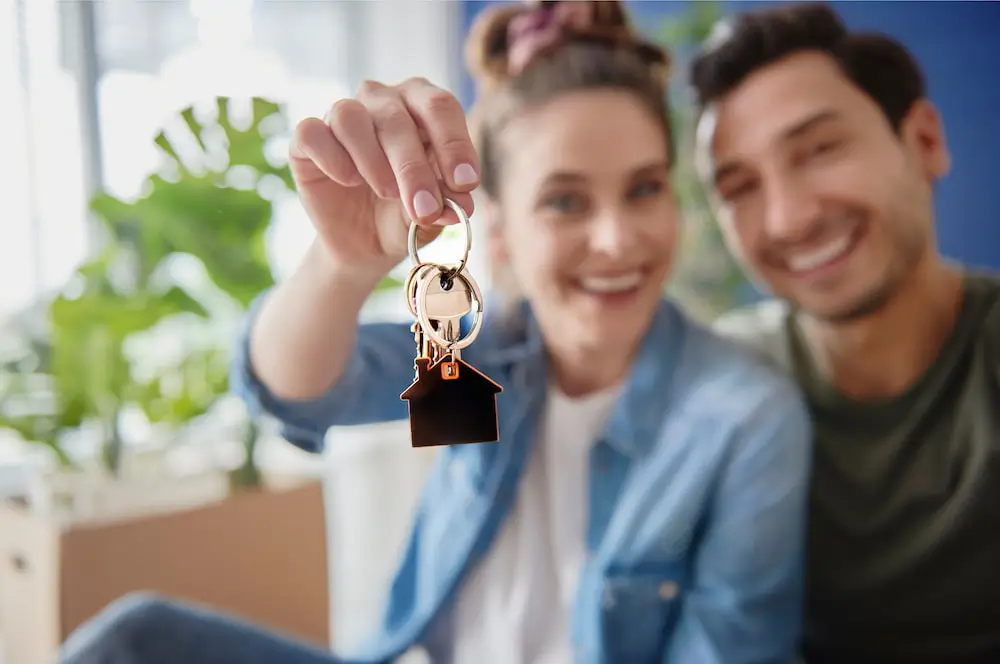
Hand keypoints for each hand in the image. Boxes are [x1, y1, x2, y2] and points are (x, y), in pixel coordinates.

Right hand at [289, 78, 479, 272]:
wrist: (365, 242)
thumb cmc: (405, 214)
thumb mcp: (431, 214)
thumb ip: (445, 203)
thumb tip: (457, 206)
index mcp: (421, 104)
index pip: (441, 107)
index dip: (455, 144)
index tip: (465, 184)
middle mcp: (382, 100)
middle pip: (398, 119)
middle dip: (414, 169)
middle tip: (425, 209)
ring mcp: (342, 115)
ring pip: (351, 118)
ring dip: (373, 161)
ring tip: (387, 193)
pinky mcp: (307, 140)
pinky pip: (312, 133)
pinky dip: (332, 158)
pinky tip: (348, 180)